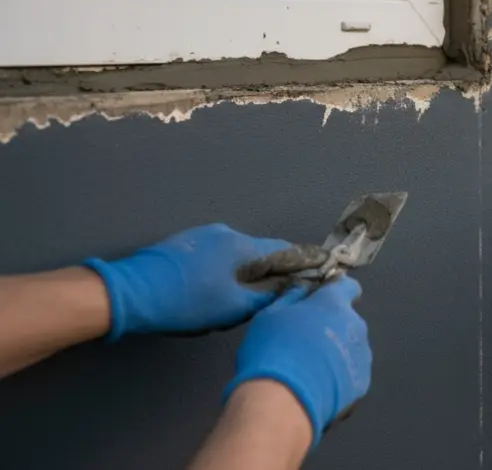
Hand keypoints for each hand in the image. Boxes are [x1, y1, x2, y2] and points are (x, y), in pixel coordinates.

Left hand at [84, 223, 291, 340]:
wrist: (128, 294)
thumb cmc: (185, 302)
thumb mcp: (233, 307)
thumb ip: (267, 296)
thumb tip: (292, 288)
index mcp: (241, 244)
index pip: (285, 250)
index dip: (302, 265)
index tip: (314, 277)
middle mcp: (225, 233)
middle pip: (259, 254)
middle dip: (269, 275)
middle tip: (273, 300)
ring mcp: (201, 237)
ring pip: (236, 258)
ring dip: (244, 276)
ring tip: (239, 302)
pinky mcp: (182, 246)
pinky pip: (215, 258)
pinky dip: (223, 274)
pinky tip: (213, 295)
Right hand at [224, 277, 370, 448]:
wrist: (285, 401)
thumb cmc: (273, 350)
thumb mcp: (270, 316)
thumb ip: (290, 298)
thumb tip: (302, 289)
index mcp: (334, 303)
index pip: (347, 286)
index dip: (337, 290)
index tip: (324, 299)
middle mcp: (355, 325)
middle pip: (347, 319)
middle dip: (331, 326)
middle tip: (306, 341)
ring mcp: (362, 355)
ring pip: (351, 347)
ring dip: (336, 352)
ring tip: (311, 369)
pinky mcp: (362, 384)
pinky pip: (351, 373)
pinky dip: (339, 377)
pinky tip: (319, 387)